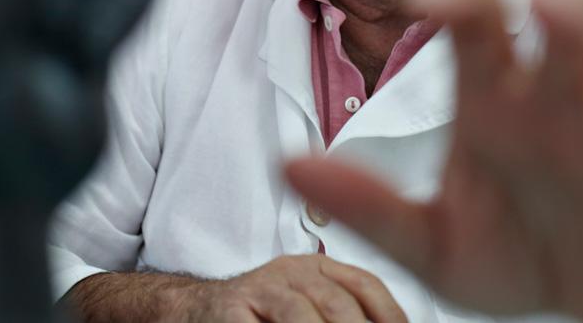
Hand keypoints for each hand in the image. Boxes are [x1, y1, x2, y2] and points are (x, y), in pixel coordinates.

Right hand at [172, 255, 406, 322]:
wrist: (195, 310)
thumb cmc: (260, 315)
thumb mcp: (307, 306)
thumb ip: (342, 310)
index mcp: (317, 267)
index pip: (364, 283)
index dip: (388, 313)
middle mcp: (291, 271)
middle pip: (336, 301)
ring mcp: (260, 288)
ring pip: (299, 314)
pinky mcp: (231, 308)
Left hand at [286, 0, 582, 322]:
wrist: (570, 295)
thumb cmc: (503, 242)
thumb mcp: (425, 235)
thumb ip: (366, 203)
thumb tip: (290, 165)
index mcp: (494, 101)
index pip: (478, 31)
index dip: (460, 3)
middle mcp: (559, 110)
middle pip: (564, 44)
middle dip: (565, 18)